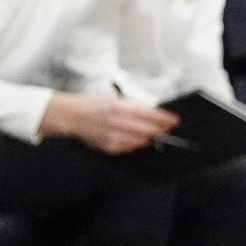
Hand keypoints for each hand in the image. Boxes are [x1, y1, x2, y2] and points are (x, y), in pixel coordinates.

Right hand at [39, 92, 178, 153]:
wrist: (71, 115)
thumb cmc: (93, 104)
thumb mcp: (115, 97)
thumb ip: (134, 104)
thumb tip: (153, 110)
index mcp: (122, 107)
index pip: (152, 115)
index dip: (166, 119)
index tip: (174, 120)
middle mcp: (120, 122)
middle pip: (150, 129)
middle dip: (161, 129)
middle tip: (167, 128)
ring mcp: (115, 136)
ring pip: (142, 140)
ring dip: (149, 137)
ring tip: (151, 132)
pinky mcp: (110, 146)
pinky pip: (130, 148)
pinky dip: (136, 143)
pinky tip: (136, 138)